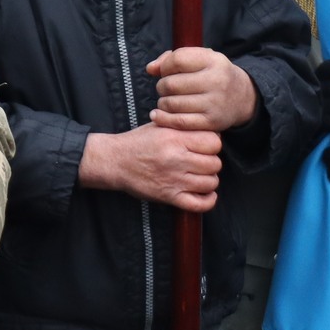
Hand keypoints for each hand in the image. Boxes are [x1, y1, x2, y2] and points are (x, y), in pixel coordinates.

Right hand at [80, 124, 223, 211]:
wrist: (114, 161)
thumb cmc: (137, 143)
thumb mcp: (160, 125)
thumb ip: (184, 126)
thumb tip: (210, 130)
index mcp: (175, 139)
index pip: (214, 142)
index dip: (212, 144)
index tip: (204, 147)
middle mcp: (176, 159)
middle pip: (215, 164)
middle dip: (210, 163)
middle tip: (200, 162)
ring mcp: (174, 180)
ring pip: (211, 183)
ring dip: (208, 180)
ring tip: (199, 176)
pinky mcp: (169, 197)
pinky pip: (200, 204)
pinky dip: (208, 200)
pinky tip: (204, 193)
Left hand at [148, 47, 258, 133]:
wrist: (242, 98)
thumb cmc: (213, 75)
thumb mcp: (200, 59)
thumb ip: (172, 58)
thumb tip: (151, 68)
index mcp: (214, 61)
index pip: (177, 60)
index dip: (165, 66)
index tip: (167, 72)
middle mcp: (217, 81)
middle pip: (170, 84)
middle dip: (162, 86)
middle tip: (167, 89)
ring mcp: (215, 103)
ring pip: (171, 103)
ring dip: (163, 102)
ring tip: (169, 100)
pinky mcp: (211, 122)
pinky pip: (178, 122)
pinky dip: (163, 118)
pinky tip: (158, 114)